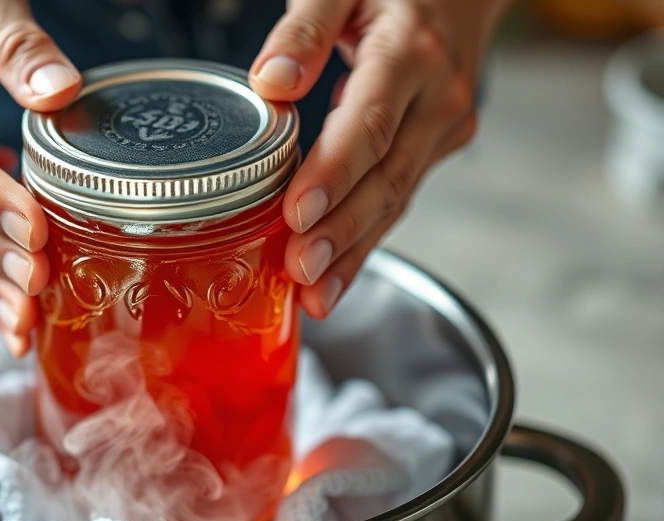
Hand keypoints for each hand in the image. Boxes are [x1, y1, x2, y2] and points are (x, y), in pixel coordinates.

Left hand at [250, 0, 510, 317]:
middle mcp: (437, 97)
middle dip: (342, 232)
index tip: (297, 213)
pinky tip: (336, 277)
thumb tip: (271, 81)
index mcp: (408, 52)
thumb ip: (305, 29)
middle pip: (386, 177)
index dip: (333, 173)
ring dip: (355, 251)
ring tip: (316, 296)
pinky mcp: (438, 147)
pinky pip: (400, 198)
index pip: (368, 123)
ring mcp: (445, 127)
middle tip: (301, 273)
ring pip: (396, 199)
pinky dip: (367, 240)